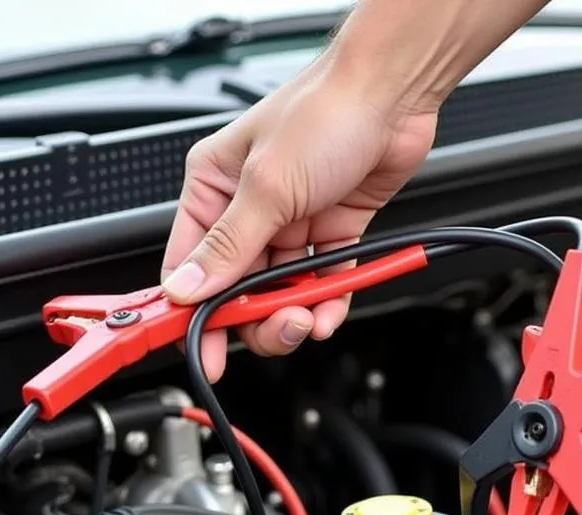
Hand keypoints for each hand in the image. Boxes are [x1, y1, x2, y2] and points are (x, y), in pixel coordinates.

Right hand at [161, 61, 436, 379]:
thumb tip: (187, 289)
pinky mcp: (332, 233)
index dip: (193, 313)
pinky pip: (323, 285)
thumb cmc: (325, 112)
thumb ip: (228, 246)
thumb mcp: (266, 187)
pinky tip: (327, 313)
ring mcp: (292, 224)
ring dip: (293, 315)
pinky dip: (326, 304)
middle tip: (275, 328)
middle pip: (238, 290)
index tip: (204, 350)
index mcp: (213, 189)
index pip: (188, 266)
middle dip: (255, 319)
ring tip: (306, 317)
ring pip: (281, 294)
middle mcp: (249, 209)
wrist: (394, 96)